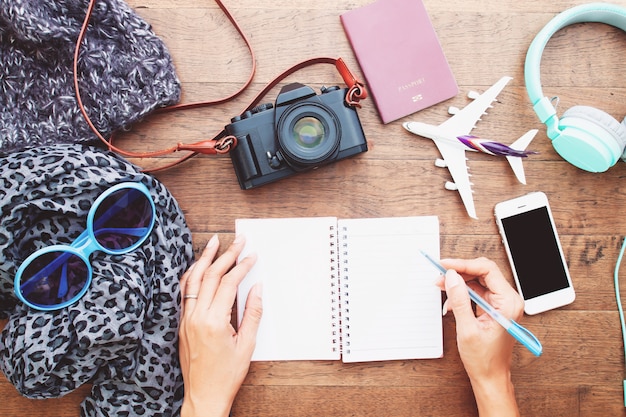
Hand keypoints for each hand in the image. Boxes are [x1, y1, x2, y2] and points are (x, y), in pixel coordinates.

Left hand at [179, 234, 261, 416]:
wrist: (204, 395)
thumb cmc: (226, 374)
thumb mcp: (247, 345)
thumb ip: (253, 313)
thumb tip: (258, 288)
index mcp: (214, 322)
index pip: (228, 284)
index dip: (241, 266)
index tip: (252, 256)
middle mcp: (196, 317)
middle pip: (211, 276)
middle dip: (226, 255)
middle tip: (238, 240)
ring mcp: (186, 319)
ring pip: (194, 280)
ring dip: (205, 259)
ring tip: (214, 243)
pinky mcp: (182, 323)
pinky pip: (184, 292)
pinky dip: (192, 275)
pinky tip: (198, 266)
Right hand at [437, 257, 522, 416]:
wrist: (490, 377)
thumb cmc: (485, 359)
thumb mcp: (467, 328)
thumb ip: (459, 300)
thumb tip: (451, 277)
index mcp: (508, 303)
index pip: (487, 270)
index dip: (463, 264)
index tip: (445, 265)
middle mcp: (509, 301)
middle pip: (482, 273)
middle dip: (459, 272)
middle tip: (440, 274)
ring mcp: (502, 304)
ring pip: (478, 281)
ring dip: (459, 283)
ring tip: (441, 286)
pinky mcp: (494, 308)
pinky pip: (477, 292)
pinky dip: (462, 293)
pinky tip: (450, 302)